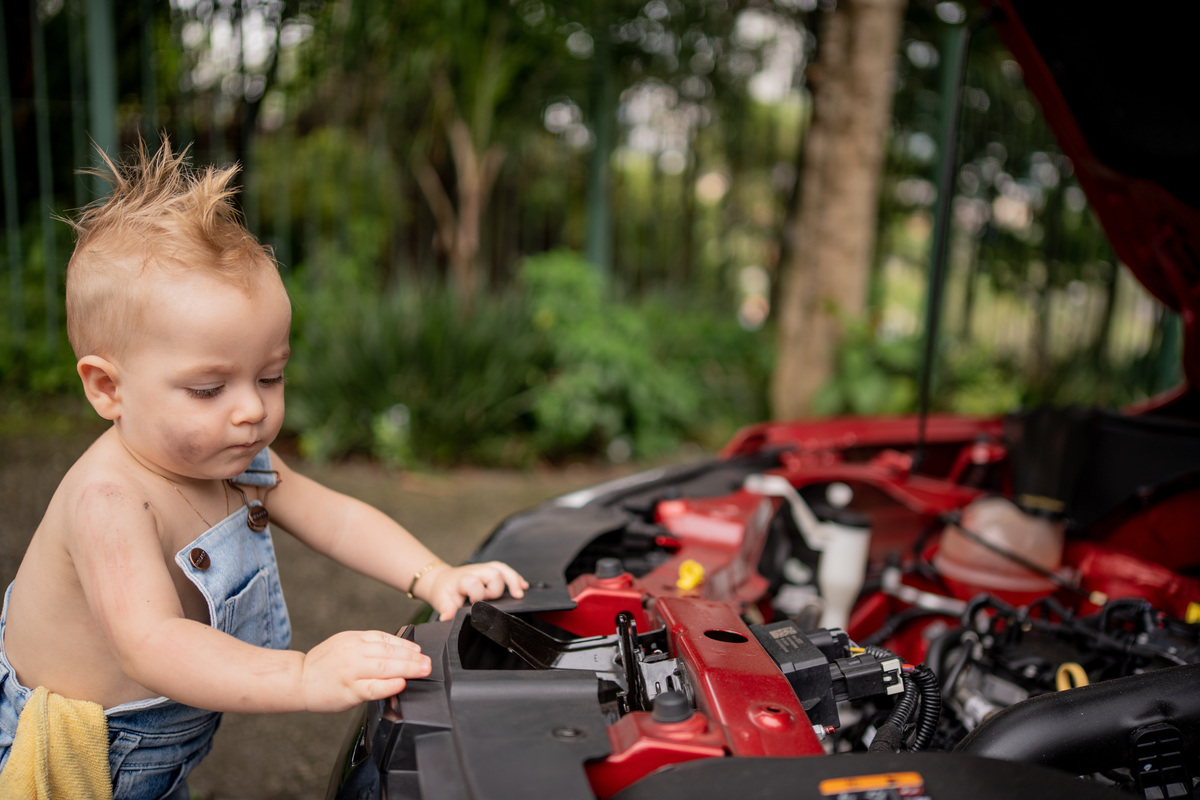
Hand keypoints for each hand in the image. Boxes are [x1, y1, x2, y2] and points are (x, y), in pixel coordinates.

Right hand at [300, 630, 431, 712]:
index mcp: (355, 639)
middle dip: (412, 657)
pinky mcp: (349, 690)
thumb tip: (397, 651)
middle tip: (428, 662)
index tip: (420, 650)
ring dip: (407, 668)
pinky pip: (372, 687)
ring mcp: (352, 671)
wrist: (298, 679)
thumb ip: (368, 646)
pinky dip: (388, 685)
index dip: (406, 644)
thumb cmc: (324, 664)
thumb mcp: (345, 644)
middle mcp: (354, 652)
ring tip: (422, 670)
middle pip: (389, 652)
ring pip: (385, 667)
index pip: (386, 639)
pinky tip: (401, 684)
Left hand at [422, 561, 529, 620]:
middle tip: (491, 601)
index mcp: (463, 579)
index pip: (474, 583)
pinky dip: (515, 578)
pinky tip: (523, 587)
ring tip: (520, 593)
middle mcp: (476, 572)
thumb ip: (446, 609)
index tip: (474, 605)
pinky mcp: (490, 571)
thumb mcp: (441, 601)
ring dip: (513, 580)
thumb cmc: (444, 591)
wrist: (442, 580)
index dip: (477, 594)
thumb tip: (446, 618)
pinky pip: (506, 570)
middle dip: (496, 589)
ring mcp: (484, 570)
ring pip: (502, 569)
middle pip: (493, 574)